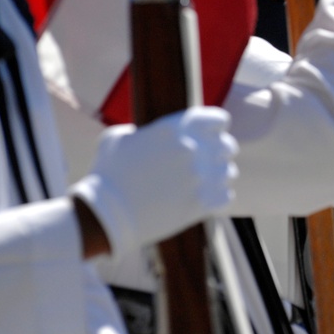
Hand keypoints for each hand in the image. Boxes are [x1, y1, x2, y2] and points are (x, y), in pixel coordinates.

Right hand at [68, 107, 237, 256]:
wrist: (105, 214)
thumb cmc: (108, 174)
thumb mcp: (117, 139)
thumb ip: (139, 131)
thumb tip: (142, 134)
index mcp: (177, 128)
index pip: (218, 119)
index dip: (216, 126)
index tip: (212, 134)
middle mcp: (194, 149)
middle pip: (228, 146)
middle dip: (220, 152)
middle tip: (210, 159)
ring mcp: (200, 177)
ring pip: (229, 172)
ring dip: (219, 176)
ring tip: (206, 181)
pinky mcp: (201, 204)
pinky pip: (227, 196)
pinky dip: (220, 197)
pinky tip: (208, 199)